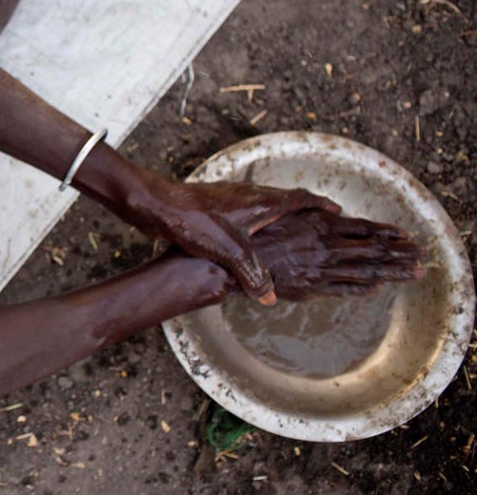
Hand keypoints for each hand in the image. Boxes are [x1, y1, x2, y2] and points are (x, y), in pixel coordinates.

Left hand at [126, 175, 341, 303]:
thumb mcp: (230, 252)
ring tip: (289, 234)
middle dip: (304, 212)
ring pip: (263, 206)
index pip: (300, 198)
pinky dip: (256, 223)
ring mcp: (229, 199)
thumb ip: (254, 275)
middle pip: (284, 200)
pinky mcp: (213, 207)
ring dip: (279, 217)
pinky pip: (244, 213)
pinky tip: (249, 240)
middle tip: (319, 225)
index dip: (321, 205)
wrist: (156, 205)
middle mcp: (248, 195)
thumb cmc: (194, 221)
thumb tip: (269, 298)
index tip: (338, 211)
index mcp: (261, 202)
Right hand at [240, 209, 425, 300]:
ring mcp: (321, 269)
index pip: (364, 230)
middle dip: (400, 254)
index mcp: (321, 225)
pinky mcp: (312, 288)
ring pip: (365, 271)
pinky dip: (363, 289)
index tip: (407, 236)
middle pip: (372, 251)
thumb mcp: (286, 210)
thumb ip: (313, 208)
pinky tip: (379, 287)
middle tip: (422, 256)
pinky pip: (344, 289)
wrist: (235, 261)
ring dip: (392, 272)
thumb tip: (336, 210)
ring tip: (414, 272)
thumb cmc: (257, 232)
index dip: (388, 233)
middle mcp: (326, 247)